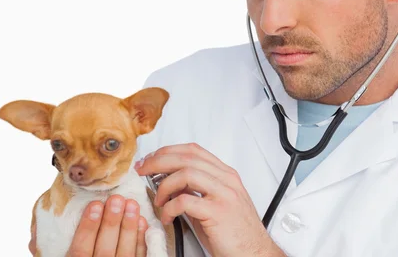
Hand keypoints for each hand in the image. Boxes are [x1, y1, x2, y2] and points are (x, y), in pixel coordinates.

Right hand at [29, 195, 148, 255]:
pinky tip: (141, 222)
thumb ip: (45, 248)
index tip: (95, 205)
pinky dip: (141, 241)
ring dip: (129, 228)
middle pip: (105, 251)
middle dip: (112, 223)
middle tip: (116, 200)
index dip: (88, 228)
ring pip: (125, 254)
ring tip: (131, 205)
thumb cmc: (76, 256)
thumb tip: (36, 235)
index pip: (80, 251)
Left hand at [136, 143, 284, 256]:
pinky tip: (167, 218)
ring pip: (185, 173)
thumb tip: (168, 182)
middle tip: (142, 171)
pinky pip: (185, 201)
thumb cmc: (235, 232)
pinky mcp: (218, 211)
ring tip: (158, 200)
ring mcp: (223, 194)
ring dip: (164, 185)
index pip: (193, 150)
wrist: (255, 252)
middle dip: (158, 161)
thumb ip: (197, 190)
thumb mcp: (216, 203)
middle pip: (186, 157)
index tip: (151, 159)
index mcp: (225, 174)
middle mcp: (226, 179)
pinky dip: (170, 208)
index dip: (168, 151)